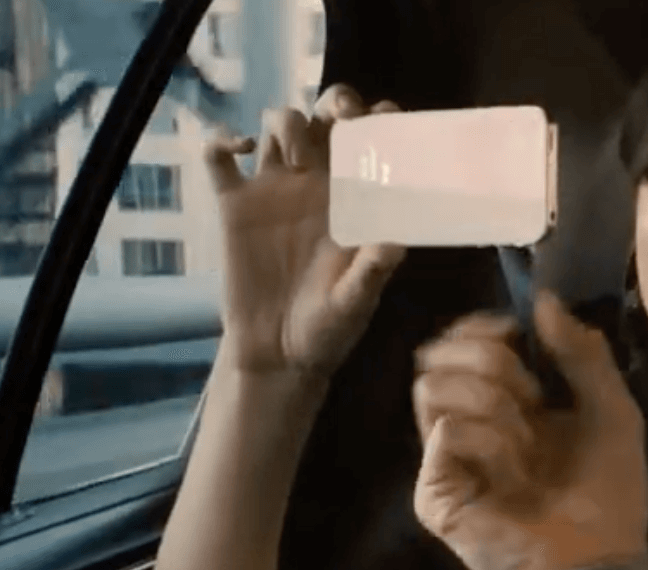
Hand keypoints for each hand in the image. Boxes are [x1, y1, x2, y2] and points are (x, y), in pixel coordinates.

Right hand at [208, 83, 406, 379]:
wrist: (279, 356)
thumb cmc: (329, 328)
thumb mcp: (356, 302)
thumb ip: (373, 270)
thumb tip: (396, 241)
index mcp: (357, 200)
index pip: (372, 143)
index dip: (379, 121)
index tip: (383, 121)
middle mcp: (319, 187)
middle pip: (325, 118)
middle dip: (336, 104)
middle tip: (341, 120)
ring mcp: (275, 191)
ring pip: (279, 123)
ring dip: (288, 122)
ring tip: (297, 156)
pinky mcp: (235, 206)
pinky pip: (220, 157)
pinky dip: (224, 140)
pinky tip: (243, 150)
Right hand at [412, 293, 647, 569]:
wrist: (599, 559)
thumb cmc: (608, 491)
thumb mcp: (612, 410)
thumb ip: (583, 353)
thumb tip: (544, 301)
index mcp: (507, 403)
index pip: (464, 344)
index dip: (482, 326)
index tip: (513, 328)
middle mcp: (469, 425)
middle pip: (437, 354)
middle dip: (489, 358)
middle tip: (532, 391)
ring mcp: (447, 459)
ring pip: (431, 386)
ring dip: (491, 398)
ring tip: (527, 436)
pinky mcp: (435, 491)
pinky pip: (443, 431)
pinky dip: (487, 437)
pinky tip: (515, 466)